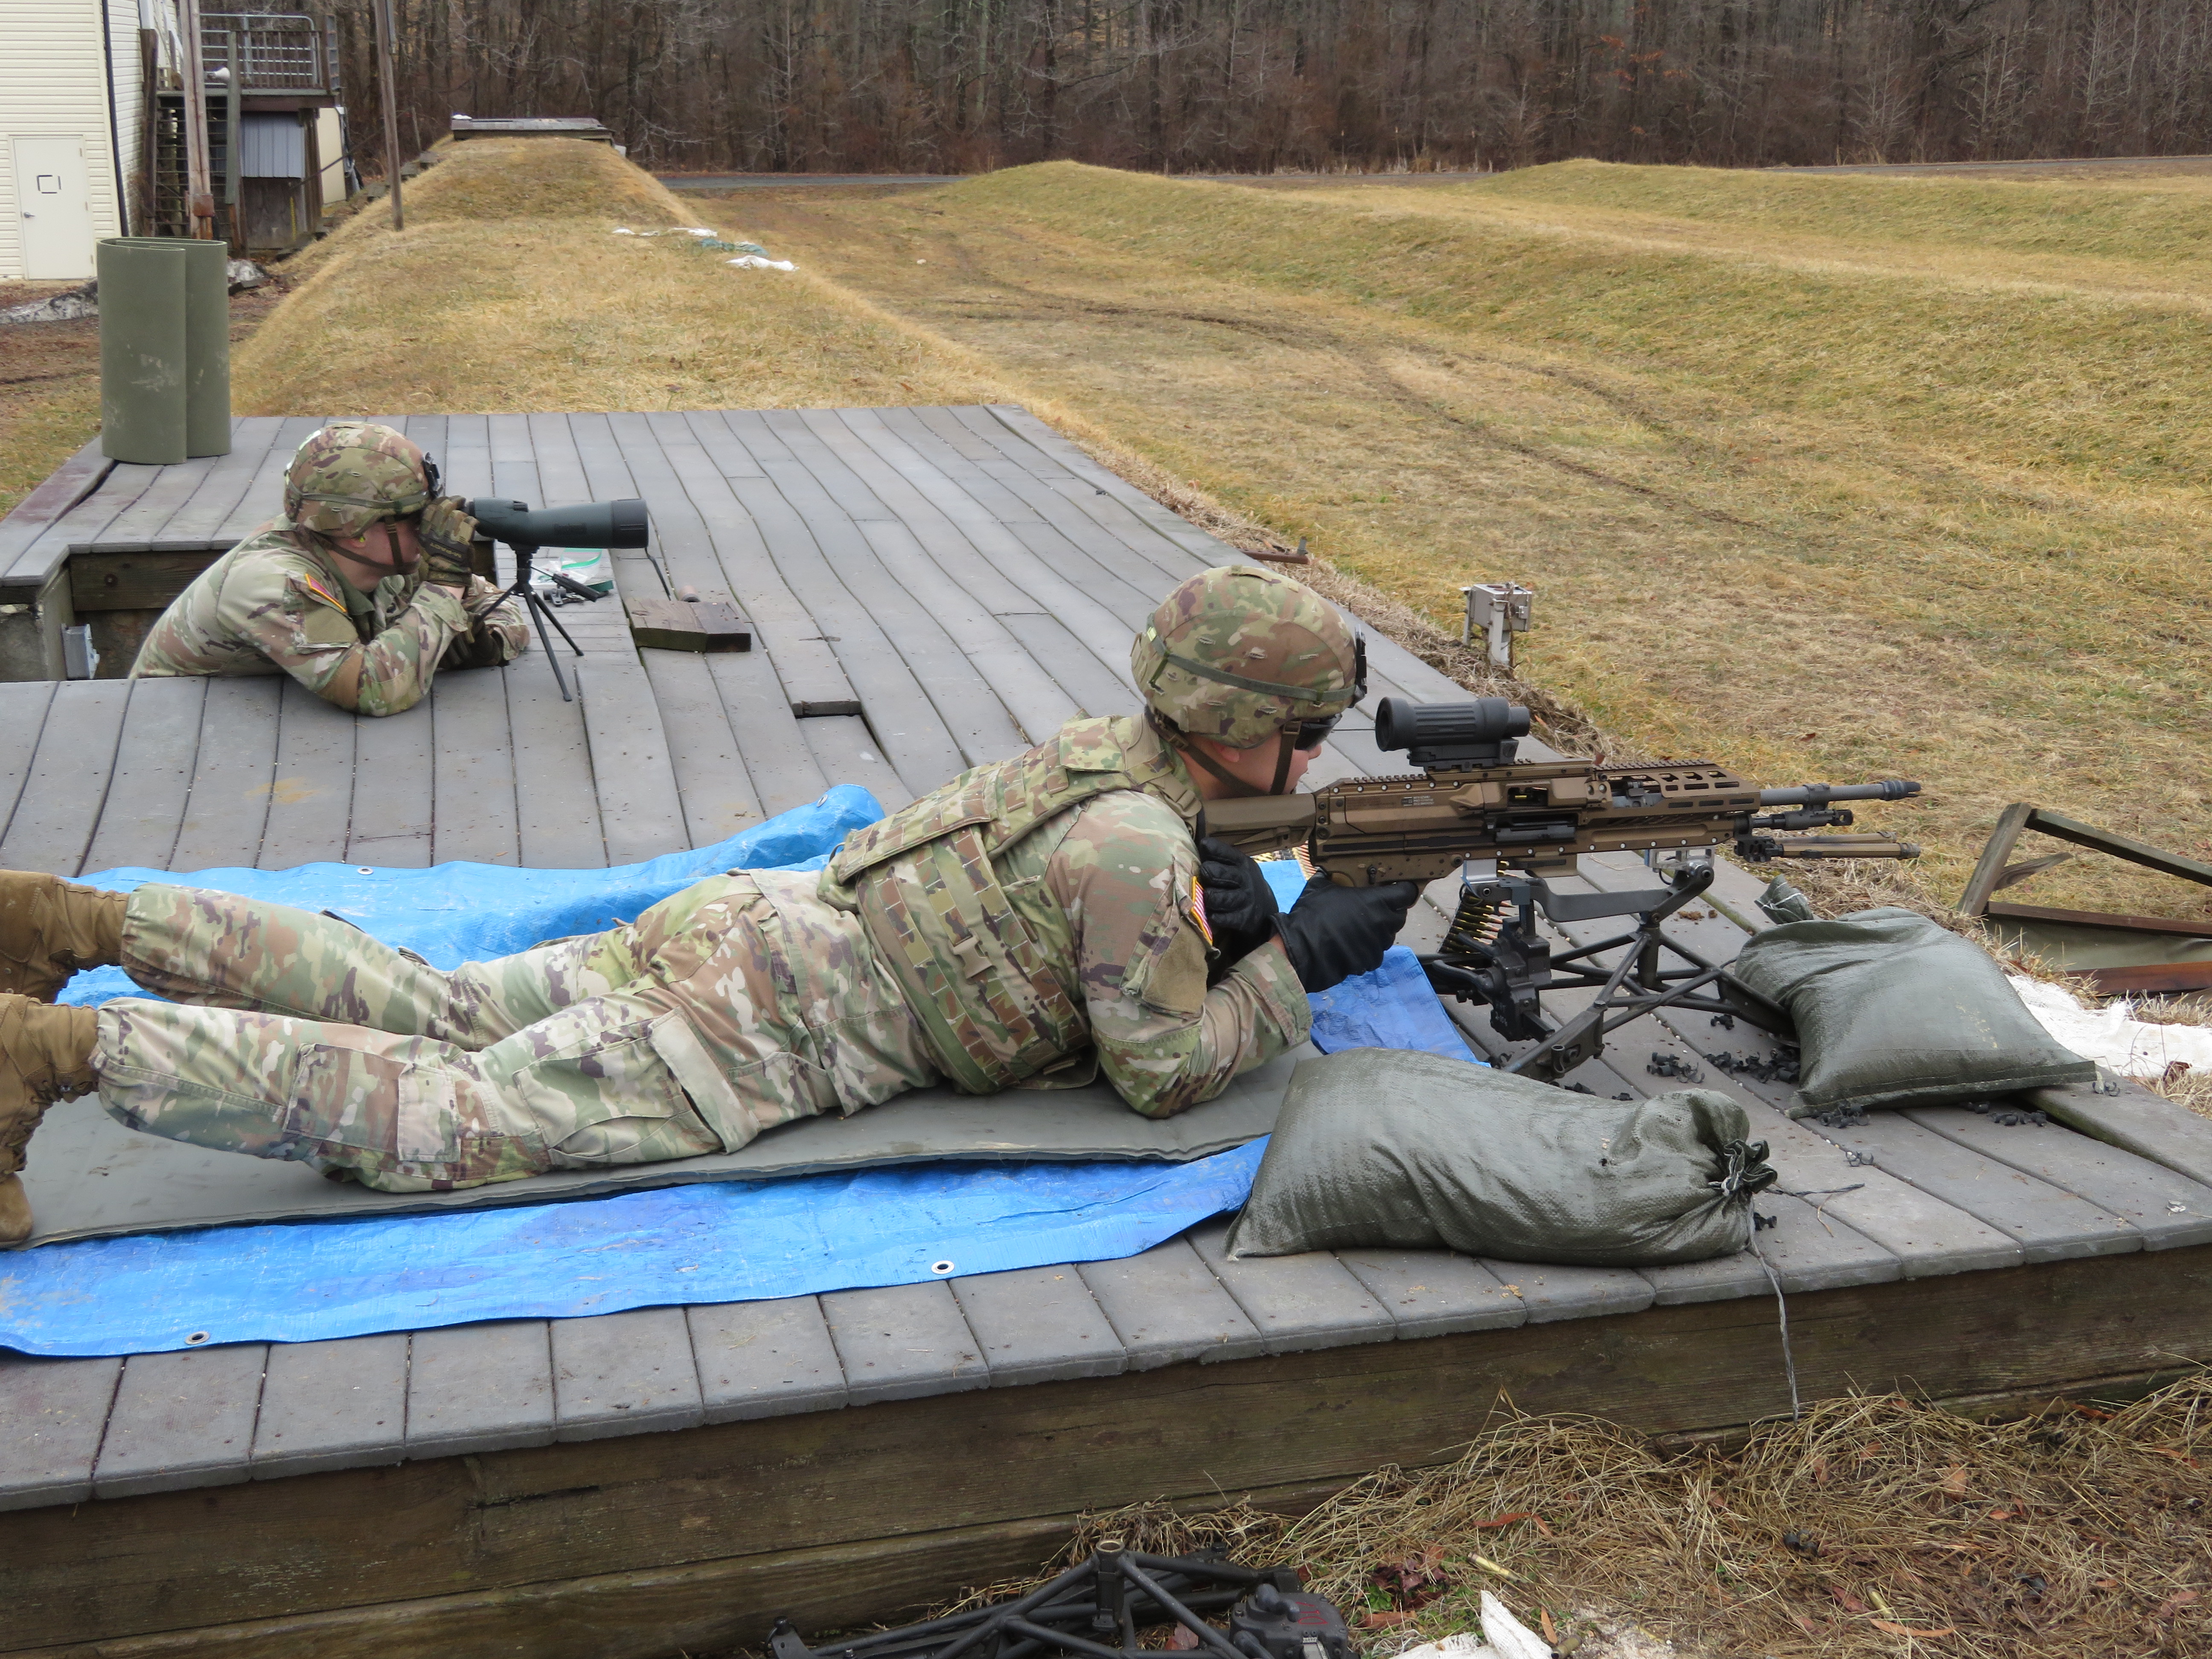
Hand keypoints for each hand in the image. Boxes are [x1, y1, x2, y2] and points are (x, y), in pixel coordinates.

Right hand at [418, 497, 477, 589]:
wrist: (447, 574)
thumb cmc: (438, 558)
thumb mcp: (425, 542)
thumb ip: (427, 527)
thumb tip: (433, 511)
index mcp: (425, 530)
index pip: (431, 508)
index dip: (440, 500)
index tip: (447, 498)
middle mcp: (435, 530)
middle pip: (445, 507)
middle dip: (454, 500)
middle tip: (460, 499)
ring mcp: (449, 535)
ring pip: (458, 515)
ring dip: (464, 514)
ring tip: (466, 517)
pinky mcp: (462, 540)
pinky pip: (470, 523)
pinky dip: (474, 521)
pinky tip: (474, 523)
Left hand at [1196, 836, 1279, 982]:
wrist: (1264, 909)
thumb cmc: (1242, 883)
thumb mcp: (1238, 866)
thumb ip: (1220, 857)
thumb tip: (1201, 844)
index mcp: (1242, 862)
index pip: (1224, 852)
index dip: (1211, 849)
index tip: (1203, 846)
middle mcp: (1245, 879)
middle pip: (1215, 873)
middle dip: (1206, 875)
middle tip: (1205, 878)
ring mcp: (1245, 899)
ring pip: (1215, 897)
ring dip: (1208, 898)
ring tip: (1209, 898)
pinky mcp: (1243, 918)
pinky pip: (1220, 918)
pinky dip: (1214, 917)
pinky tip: (1214, 914)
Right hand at [1275, 875, 1420, 992]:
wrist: (1302, 948)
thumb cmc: (1313, 914)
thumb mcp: (1319, 887)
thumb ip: (1328, 878)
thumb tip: (1323, 870)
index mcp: (1377, 901)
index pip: (1406, 893)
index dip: (1403, 890)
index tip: (1397, 889)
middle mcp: (1383, 923)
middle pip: (1400, 917)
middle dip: (1392, 912)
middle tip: (1376, 909)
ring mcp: (1378, 944)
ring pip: (1388, 936)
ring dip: (1379, 932)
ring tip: (1361, 929)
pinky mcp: (1370, 961)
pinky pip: (1375, 953)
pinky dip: (1368, 949)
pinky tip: (1353, 945)